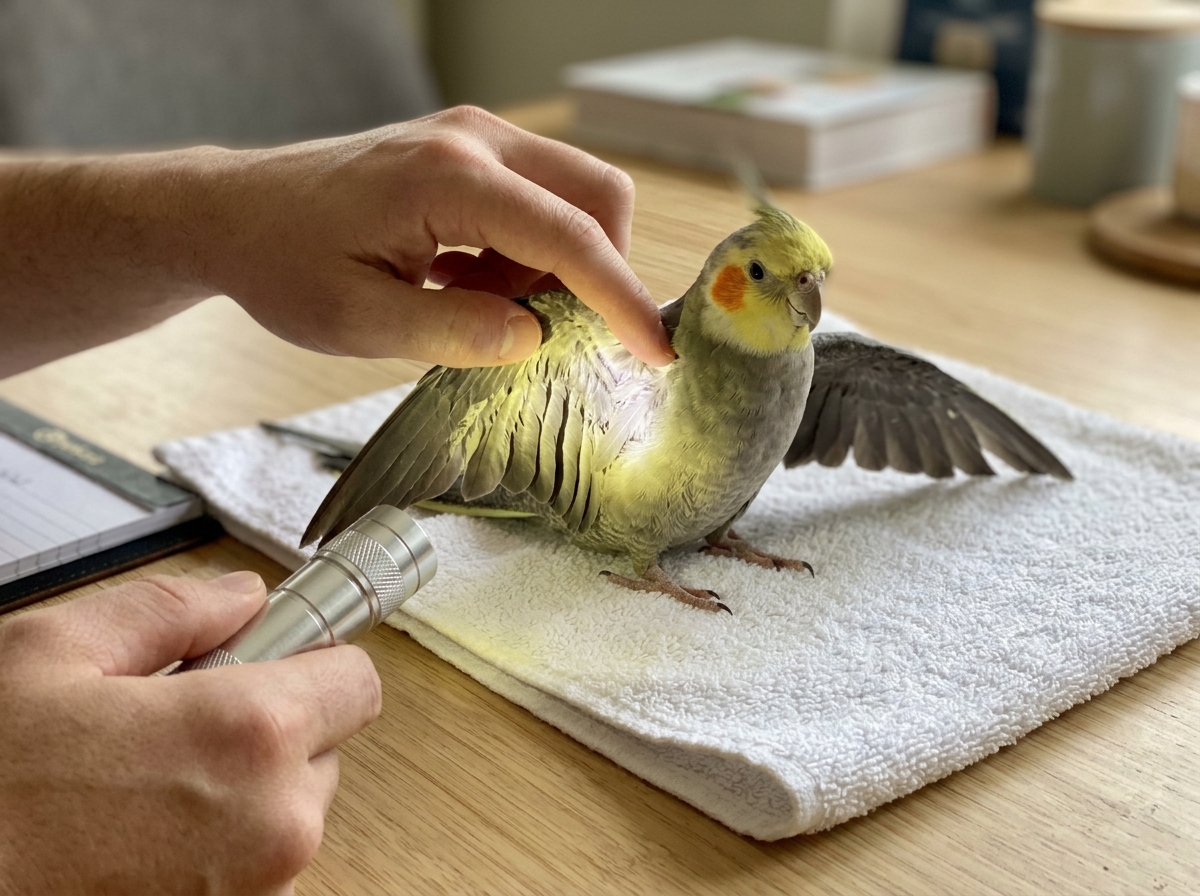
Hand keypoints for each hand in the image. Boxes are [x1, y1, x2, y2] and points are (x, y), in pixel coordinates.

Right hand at [0, 571, 379, 894]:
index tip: (279, 660)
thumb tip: (238, 597)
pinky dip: (221, 850)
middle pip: (325, 748)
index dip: (313, 661)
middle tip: (183, 726)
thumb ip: (167, 610)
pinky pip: (259, 870)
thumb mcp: (51, 657)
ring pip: (290, 812)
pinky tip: (146, 838)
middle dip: (269, 727)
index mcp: (248, 736)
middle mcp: (275, 824)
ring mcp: (258, 892)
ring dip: (244, 794)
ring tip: (150, 791)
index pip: (358, 681)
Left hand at [189, 105, 674, 367]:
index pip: (570, 237)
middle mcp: (474, 139)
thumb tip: (534, 338)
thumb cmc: (284, 265)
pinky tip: (465, 281)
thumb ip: (453, 333)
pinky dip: (528, 253)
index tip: (657, 354)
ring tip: (474, 304)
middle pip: (598, 196)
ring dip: (553, 268)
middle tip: (545, 330)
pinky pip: (539, 200)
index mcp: (448, 177)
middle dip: (599, 273)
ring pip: (574, 198)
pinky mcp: (470, 148)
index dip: (623, 301)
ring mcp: (474, 135)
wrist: (233, 212)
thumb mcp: (359, 321)